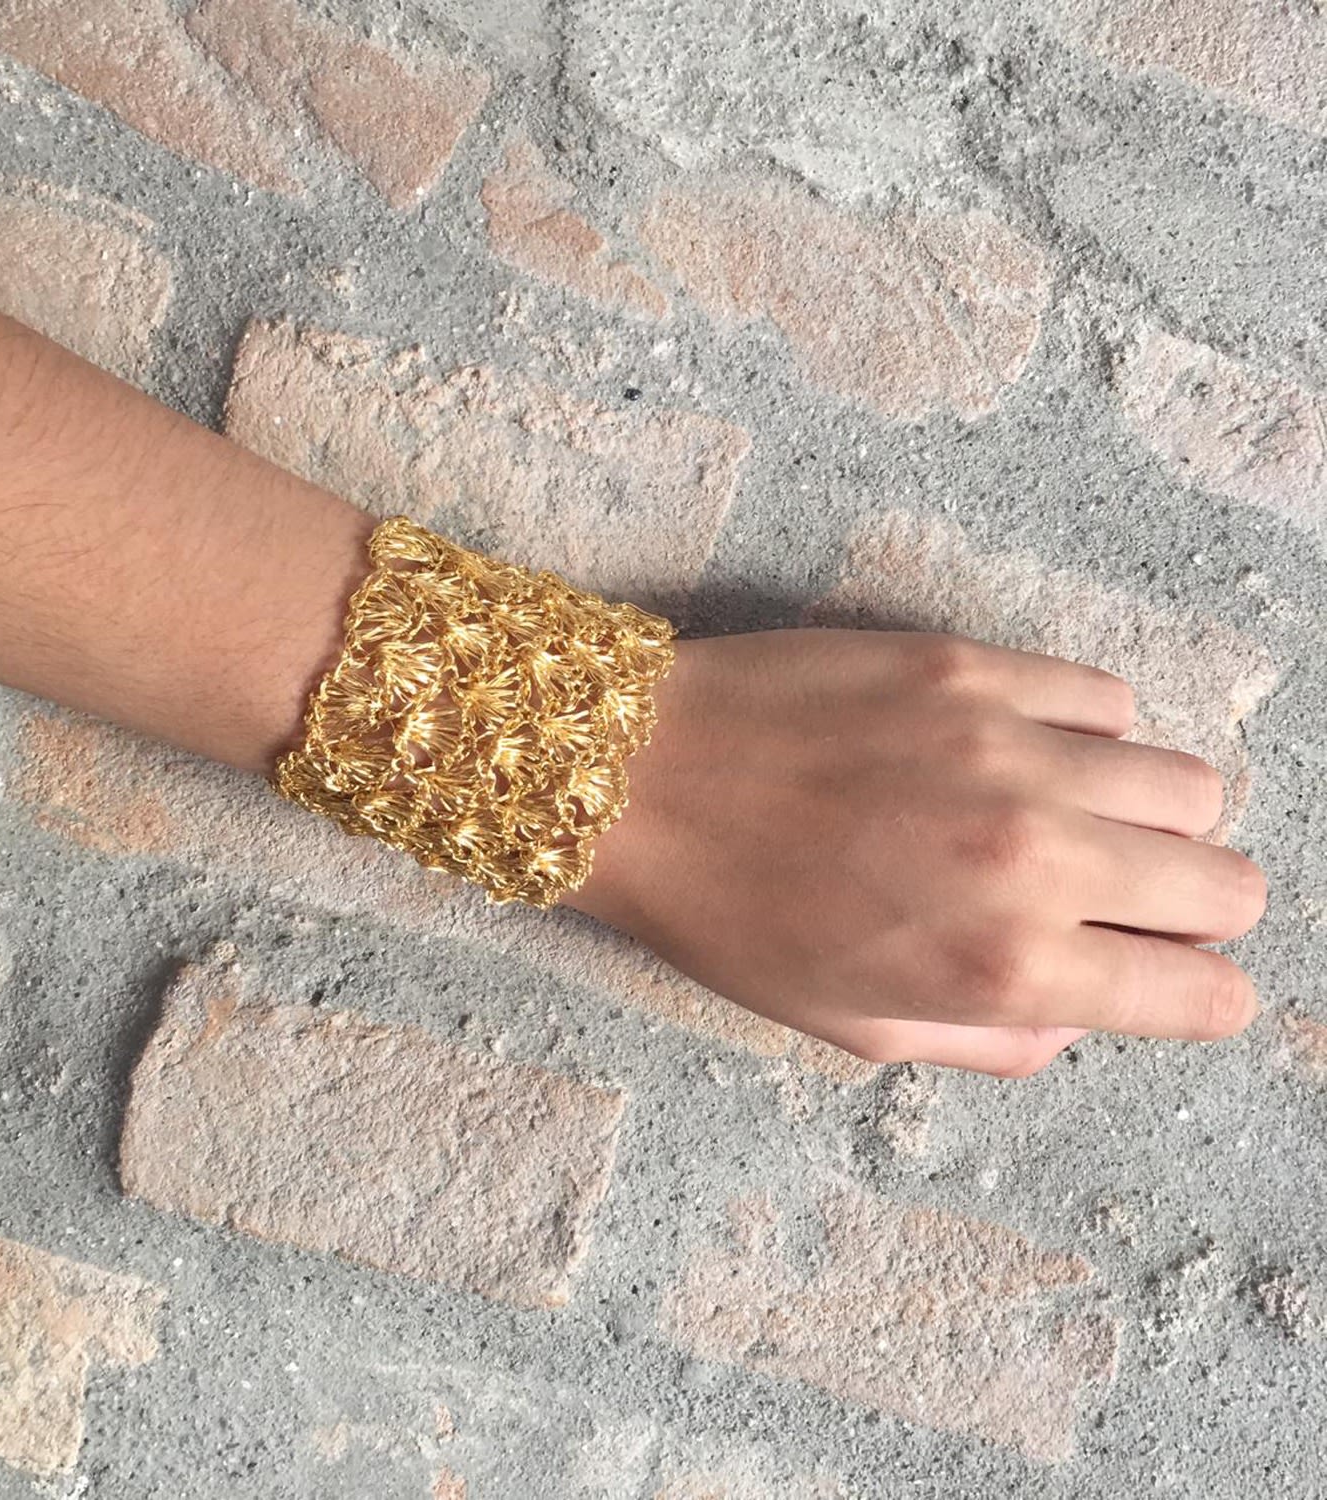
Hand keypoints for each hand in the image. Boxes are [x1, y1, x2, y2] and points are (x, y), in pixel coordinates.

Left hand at [567, 629, 1266, 1076]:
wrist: (635, 779)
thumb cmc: (724, 915)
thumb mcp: (847, 1027)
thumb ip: (985, 1040)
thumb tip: (1068, 1015)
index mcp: (1000, 967)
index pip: (1205, 995)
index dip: (1195, 994)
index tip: (1165, 977)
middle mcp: (1031, 856)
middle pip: (1226, 883)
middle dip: (1191, 908)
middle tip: (1118, 902)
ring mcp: (1008, 748)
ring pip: (1186, 783)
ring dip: (1146, 818)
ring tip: (1068, 820)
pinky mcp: (971, 666)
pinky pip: (1103, 696)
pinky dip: (1084, 734)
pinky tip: (1017, 749)